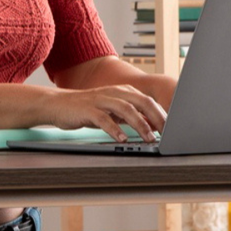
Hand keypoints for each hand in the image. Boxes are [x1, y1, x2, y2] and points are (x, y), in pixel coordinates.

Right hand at [40, 85, 168, 142]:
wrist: (57, 104)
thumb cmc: (86, 109)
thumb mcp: (111, 110)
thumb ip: (129, 116)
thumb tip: (150, 126)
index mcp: (122, 91)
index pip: (148, 100)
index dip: (162, 114)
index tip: (172, 129)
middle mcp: (114, 92)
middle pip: (142, 102)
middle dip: (156, 117)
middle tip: (166, 133)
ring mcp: (101, 100)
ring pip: (126, 109)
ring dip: (140, 124)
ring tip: (149, 138)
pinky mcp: (88, 110)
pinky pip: (104, 119)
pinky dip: (115, 129)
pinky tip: (122, 139)